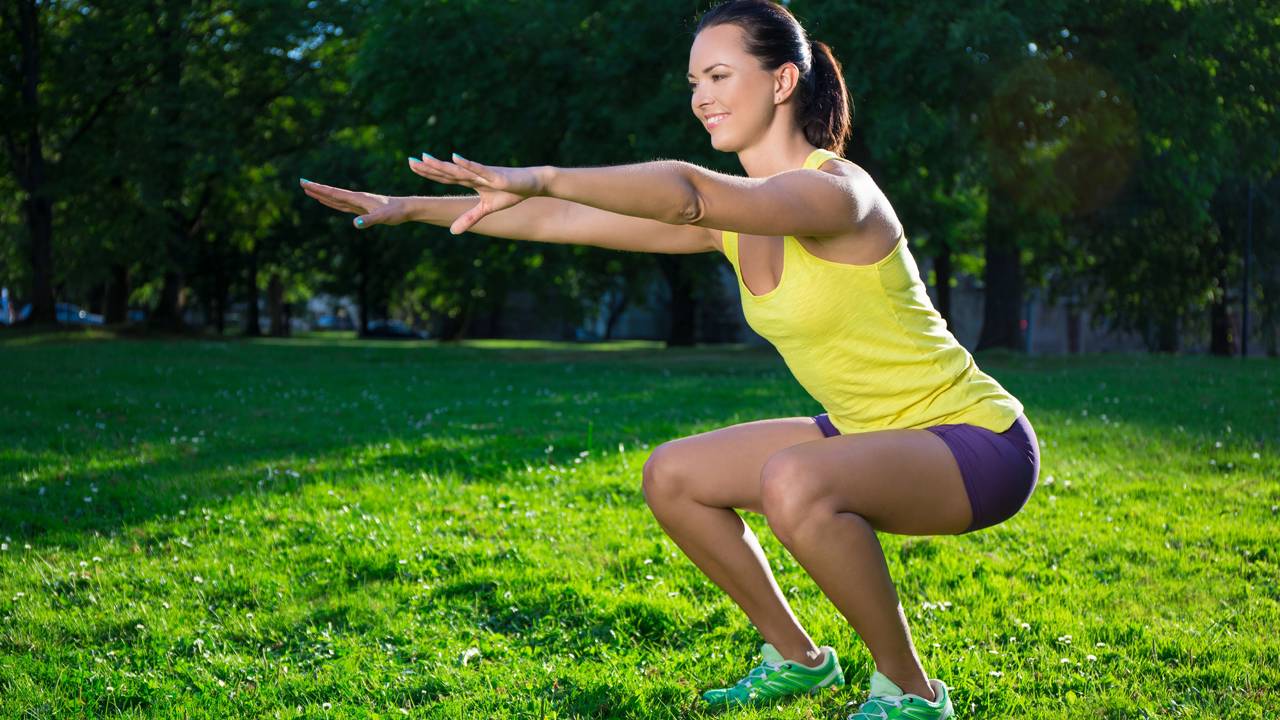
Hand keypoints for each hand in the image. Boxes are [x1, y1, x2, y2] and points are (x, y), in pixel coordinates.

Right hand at [299, 180, 411, 229]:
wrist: (406, 209)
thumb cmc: (395, 212)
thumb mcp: (382, 217)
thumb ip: (369, 220)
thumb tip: (355, 224)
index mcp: (357, 198)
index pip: (333, 193)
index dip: (318, 189)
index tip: (305, 183)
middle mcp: (356, 198)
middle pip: (331, 193)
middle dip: (316, 189)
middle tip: (302, 183)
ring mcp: (358, 203)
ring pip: (336, 199)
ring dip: (323, 195)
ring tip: (310, 191)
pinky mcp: (362, 208)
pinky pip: (343, 205)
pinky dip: (333, 203)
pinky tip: (329, 202)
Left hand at [410, 152, 544, 234]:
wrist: (531, 183)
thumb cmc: (510, 192)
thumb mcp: (487, 209)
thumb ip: (469, 218)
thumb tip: (452, 232)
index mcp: (470, 181)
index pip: (445, 176)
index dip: (429, 172)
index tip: (412, 165)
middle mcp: (473, 175)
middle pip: (447, 171)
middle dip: (428, 167)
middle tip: (409, 160)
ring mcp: (483, 174)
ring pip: (459, 169)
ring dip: (442, 165)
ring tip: (425, 158)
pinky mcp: (495, 175)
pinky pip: (479, 169)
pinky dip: (467, 164)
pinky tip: (455, 157)